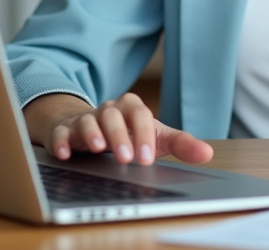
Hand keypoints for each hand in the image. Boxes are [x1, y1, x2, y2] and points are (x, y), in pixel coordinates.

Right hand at [23, 92, 213, 165]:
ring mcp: (84, 120)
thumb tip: (207, 153)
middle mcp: (107, 111)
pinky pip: (60, 133)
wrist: (90, 128)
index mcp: (131, 108)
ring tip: (100, 151)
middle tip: (128, 160)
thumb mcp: (155, 137)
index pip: (140, 115)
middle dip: (120, 136)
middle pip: (113, 115)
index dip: (144, 135)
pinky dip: (61, 142)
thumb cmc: (127, 133)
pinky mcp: (64, 131)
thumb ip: (180, 144)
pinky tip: (65, 154)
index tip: (147, 159)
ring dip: (93, 134)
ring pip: (87, 121)